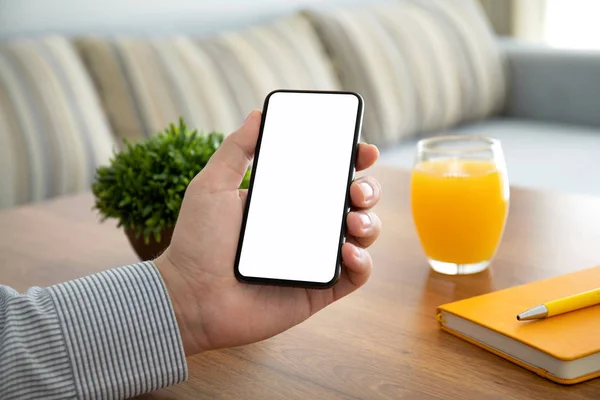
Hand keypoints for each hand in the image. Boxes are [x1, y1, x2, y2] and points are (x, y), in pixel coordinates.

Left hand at [155, 110, 381, 355]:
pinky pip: (356, 274)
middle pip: (354, 200)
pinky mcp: (320, 288)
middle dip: (368, 189)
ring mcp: (315, 257)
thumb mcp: (212, 185)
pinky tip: (347, 251)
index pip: (328, 174)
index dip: (352, 159)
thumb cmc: (196, 242)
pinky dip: (363, 261)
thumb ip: (236, 149)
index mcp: (286, 199)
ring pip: (362, 233)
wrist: (191, 297)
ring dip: (370, 222)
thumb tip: (257, 113)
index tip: (363, 150)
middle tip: (356, 190)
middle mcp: (306, 225)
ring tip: (352, 221)